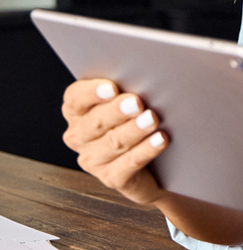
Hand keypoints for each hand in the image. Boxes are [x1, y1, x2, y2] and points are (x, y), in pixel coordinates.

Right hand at [62, 79, 168, 205]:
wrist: (155, 161)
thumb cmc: (138, 117)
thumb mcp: (130, 100)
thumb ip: (129, 85)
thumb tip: (146, 71)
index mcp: (77, 111)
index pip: (75, 98)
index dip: (91, 93)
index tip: (111, 87)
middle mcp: (79, 136)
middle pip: (95, 121)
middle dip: (117, 111)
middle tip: (137, 102)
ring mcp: (93, 159)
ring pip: (113, 142)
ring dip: (134, 130)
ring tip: (152, 119)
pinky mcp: (111, 178)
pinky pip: (129, 163)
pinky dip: (146, 150)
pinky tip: (160, 139)